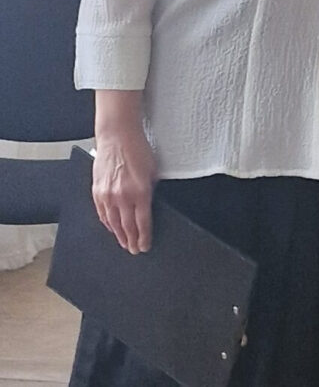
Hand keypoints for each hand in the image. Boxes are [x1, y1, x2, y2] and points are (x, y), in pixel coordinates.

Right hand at [93, 126, 156, 253]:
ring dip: (119, 235)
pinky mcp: (97, 191)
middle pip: (127, 226)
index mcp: (140, 192)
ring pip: (113, 223)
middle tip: (134, 250)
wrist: (117, 136)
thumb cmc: (138, 150)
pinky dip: (107, 223)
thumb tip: (148, 205)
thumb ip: (150, 191)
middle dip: (131, 241)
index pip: (142, 223)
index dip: (144, 238)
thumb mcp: (153, 171)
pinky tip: (112, 229)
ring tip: (124, 244)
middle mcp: (122, 196)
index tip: (145, 247)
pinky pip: (101, 213)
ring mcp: (107, 195)